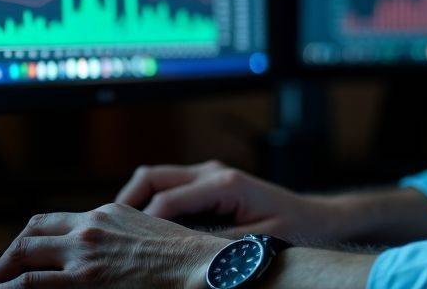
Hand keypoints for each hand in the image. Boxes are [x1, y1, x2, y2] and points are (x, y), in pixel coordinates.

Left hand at [0, 202, 227, 288]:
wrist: (202, 266)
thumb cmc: (184, 258)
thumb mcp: (147, 234)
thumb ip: (118, 239)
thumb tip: (103, 258)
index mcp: (108, 212)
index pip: (54, 220)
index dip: (30, 239)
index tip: (22, 255)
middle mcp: (92, 225)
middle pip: (32, 231)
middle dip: (8, 255)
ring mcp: (86, 250)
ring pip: (24, 253)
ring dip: (1, 271)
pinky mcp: (86, 278)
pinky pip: (31, 282)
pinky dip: (9, 288)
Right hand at [116, 160, 341, 241]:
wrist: (316, 218)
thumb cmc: (293, 229)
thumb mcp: (256, 243)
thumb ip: (217, 245)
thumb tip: (180, 255)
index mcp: (224, 183)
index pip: (166, 201)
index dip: (141, 225)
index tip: (126, 249)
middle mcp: (211, 171)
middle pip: (151, 178)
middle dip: (126, 204)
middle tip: (110, 235)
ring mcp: (208, 174)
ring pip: (155, 178)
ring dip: (135, 201)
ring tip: (122, 234)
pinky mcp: (207, 182)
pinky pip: (168, 187)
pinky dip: (150, 203)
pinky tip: (144, 231)